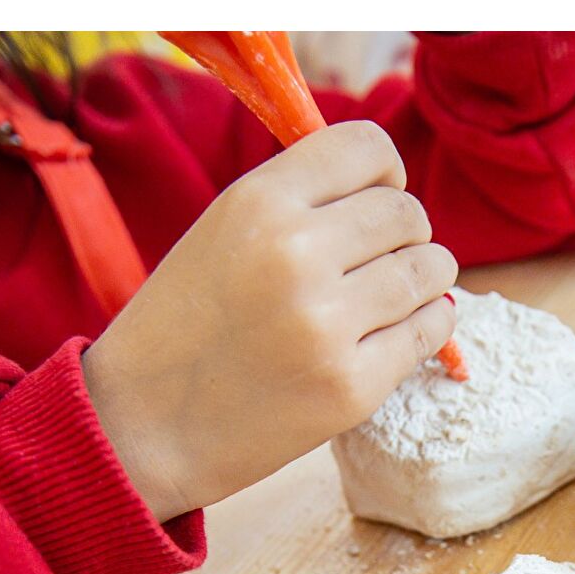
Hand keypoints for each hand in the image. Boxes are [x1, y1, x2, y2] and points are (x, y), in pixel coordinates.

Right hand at [82, 121, 457, 521]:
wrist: (143, 426)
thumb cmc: (185, 325)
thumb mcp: (223, 231)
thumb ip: (299, 202)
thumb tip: (392, 188)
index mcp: (260, 202)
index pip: (369, 147)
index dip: (386, 172)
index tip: (376, 199)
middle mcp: (298, 253)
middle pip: (407, 212)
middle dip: (407, 234)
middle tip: (382, 261)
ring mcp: (328, 323)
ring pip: (431, 270)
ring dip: (425, 279)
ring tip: (395, 297)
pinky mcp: (352, 386)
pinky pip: (430, 331)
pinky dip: (428, 327)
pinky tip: (400, 333)